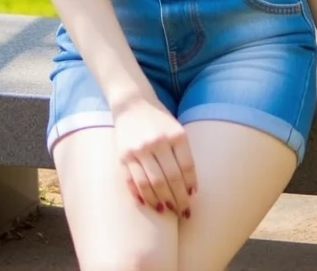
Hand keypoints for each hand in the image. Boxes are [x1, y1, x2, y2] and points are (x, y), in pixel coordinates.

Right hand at [113, 97, 196, 215]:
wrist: (132, 104)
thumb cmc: (159, 120)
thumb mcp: (176, 130)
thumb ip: (183, 154)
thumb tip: (190, 188)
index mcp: (176, 135)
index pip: (187, 167)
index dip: (190, 185)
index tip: (192, 197)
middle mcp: (157, 142)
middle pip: (171, 179)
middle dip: (178, 199)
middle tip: (183, 211)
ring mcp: (139, 149)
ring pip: (152, 184)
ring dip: (161, 201)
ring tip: (167, 211)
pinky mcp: (123, 155)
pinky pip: (133, 181)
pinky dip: (141, 195)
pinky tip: (149, 204)